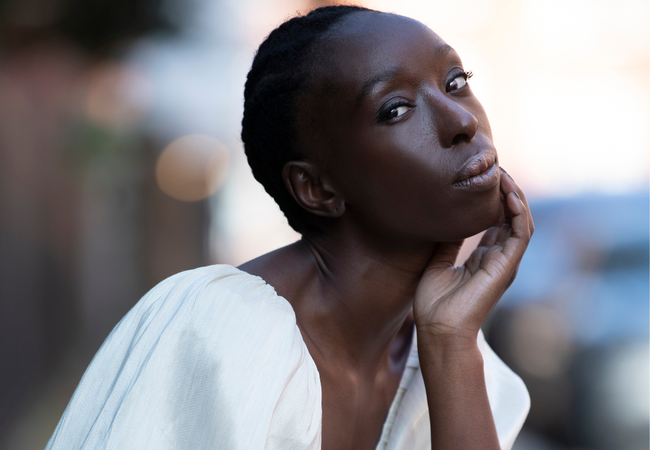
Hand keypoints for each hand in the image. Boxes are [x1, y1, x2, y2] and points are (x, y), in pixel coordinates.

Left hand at [413, 168, 533, 344]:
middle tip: (495, 168)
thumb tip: (446, 219)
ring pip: (521, 221)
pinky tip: (509, 194)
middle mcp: (498, 259)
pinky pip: (521, 233)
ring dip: (515, 196)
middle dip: (505, 192)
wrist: (438, 329)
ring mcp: (505, 263)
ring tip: (503, 174)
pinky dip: (519, 212)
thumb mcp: (437, 263)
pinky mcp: (507, 266)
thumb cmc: (434, 304)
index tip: (482, 178)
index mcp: (483, 259)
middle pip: (511, 218)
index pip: (496, 223)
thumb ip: (447, 243)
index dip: (492, 200)